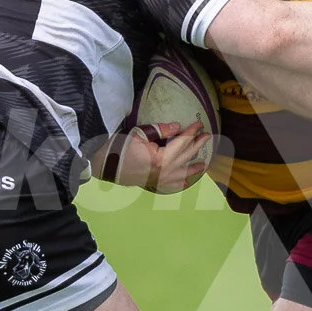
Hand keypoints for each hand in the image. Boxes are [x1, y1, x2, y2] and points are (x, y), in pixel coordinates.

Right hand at [95, 121, 209, 191]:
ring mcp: (160, 180)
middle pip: (186, 156)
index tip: (199, 124)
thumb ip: (160, 130)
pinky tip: (186, 180)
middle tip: (207, 136)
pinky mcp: (154, 184)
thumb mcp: (139, 133)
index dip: (191, 132)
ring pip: (183, 174)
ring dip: (194, 168)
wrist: (104, 166)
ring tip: (204, 164)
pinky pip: (173, 186)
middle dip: (197, 145)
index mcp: (162, 159)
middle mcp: (165, 172)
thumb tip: (177, 127)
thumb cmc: (119, 148)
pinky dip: (182, 183)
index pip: (182, 142)